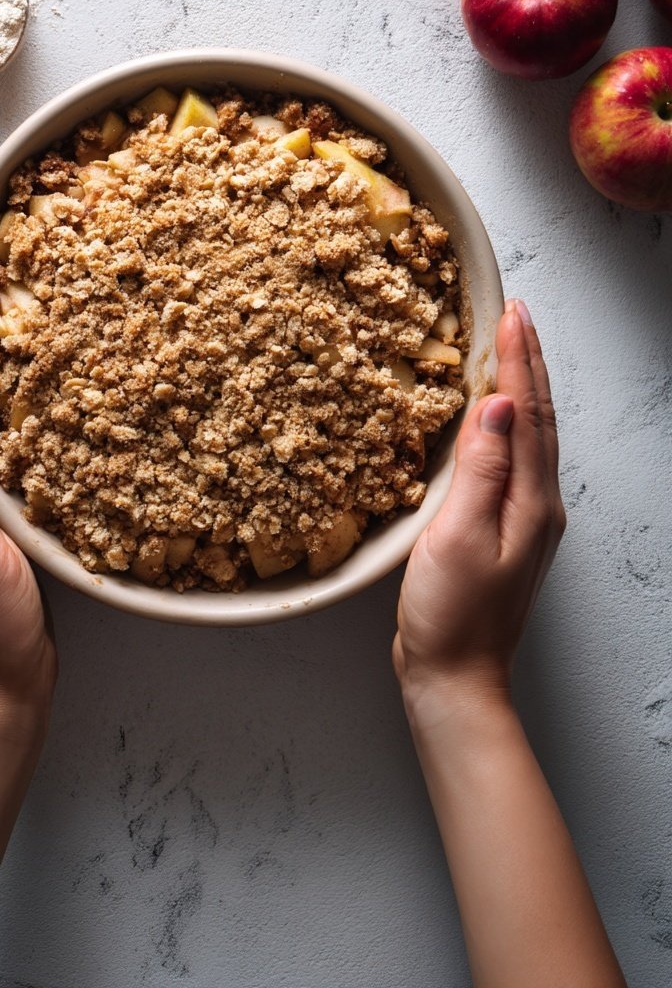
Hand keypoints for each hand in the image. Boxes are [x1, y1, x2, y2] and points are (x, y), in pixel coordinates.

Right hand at [393, 299, 565, 716]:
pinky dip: (509, 422)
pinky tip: (494, 417)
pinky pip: (515, 458)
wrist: (455, 677)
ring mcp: (526, 518)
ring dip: (522, 386)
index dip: (517, 359)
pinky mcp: (506, 529)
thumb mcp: (460, 537)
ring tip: (508, 349)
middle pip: (539, 418)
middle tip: (515, 313)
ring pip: (531, 436)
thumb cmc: (451, 615)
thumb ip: (482, 469)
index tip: (510, 313)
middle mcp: (539, 504)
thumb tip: (499, 404)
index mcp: (532, 501)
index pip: (528, 412)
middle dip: (527, 361)